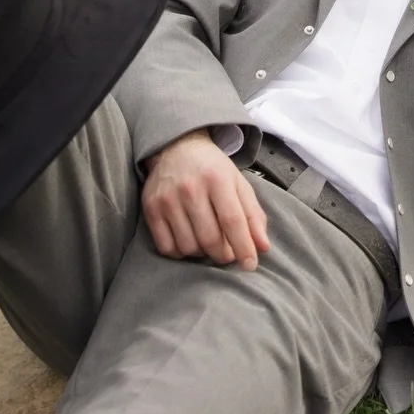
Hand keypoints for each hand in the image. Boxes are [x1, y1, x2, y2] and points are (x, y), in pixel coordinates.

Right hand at [142, 131, 270, 269]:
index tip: (250, 265)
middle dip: (223, 254)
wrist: (176, 148)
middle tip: (228, 253)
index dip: (243, 247)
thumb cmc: (212, 169)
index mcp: (217, 178)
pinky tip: (189, 240)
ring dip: (202, 253)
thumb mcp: (238, 183)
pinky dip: (181, 252)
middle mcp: (190, 188)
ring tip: (208, 242)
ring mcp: (168, 199)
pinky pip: (167, 247)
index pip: (233, 220)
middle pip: (210, 238)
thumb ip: (253, 215)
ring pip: (188, 246)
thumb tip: (263, 247)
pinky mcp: (151, 208)